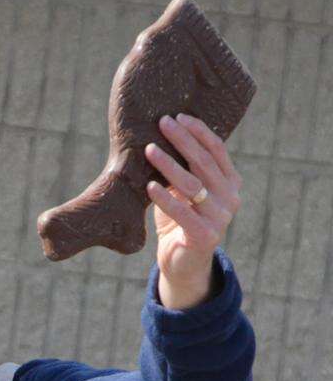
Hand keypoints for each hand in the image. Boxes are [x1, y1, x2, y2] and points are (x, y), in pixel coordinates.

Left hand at [144, 113, 241, 309]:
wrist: (182, 264)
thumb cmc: (178, 223)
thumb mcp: (182, 193)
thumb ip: (181, 171)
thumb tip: (160, 137)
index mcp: (229, 183)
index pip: (217, 151)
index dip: (199, 132)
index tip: (179, 116)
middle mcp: (230, 198)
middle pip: (205, 163)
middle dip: (182, 140)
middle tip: (162, 123)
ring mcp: (220, 218)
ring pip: (193, 185)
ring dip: (169, 165)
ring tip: (150, 149)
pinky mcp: (204, 236)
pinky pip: (183, 213)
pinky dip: (165, 199)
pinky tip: (149, 186)